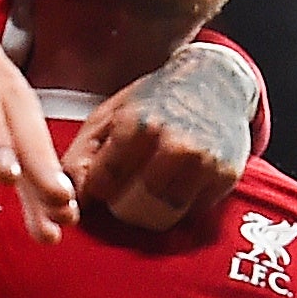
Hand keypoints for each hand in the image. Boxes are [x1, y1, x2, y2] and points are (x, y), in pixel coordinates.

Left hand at [67, 41, 256, 229]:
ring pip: (164, 216)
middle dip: (122, 205)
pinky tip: (178, 182)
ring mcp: (203, 162)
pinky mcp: (225, 175)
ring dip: (151, 211)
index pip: (102, 185)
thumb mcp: (108, 116)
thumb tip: (71, 202)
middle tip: (125, 189)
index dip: (97, 190)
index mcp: (137, 125)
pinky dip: (181, 206)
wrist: (216, 81)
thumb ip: (80, 157)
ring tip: (149, 188)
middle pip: (132, 208)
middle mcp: (173, 144)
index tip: (101, 182)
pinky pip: (192, 213)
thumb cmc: (153, 100)